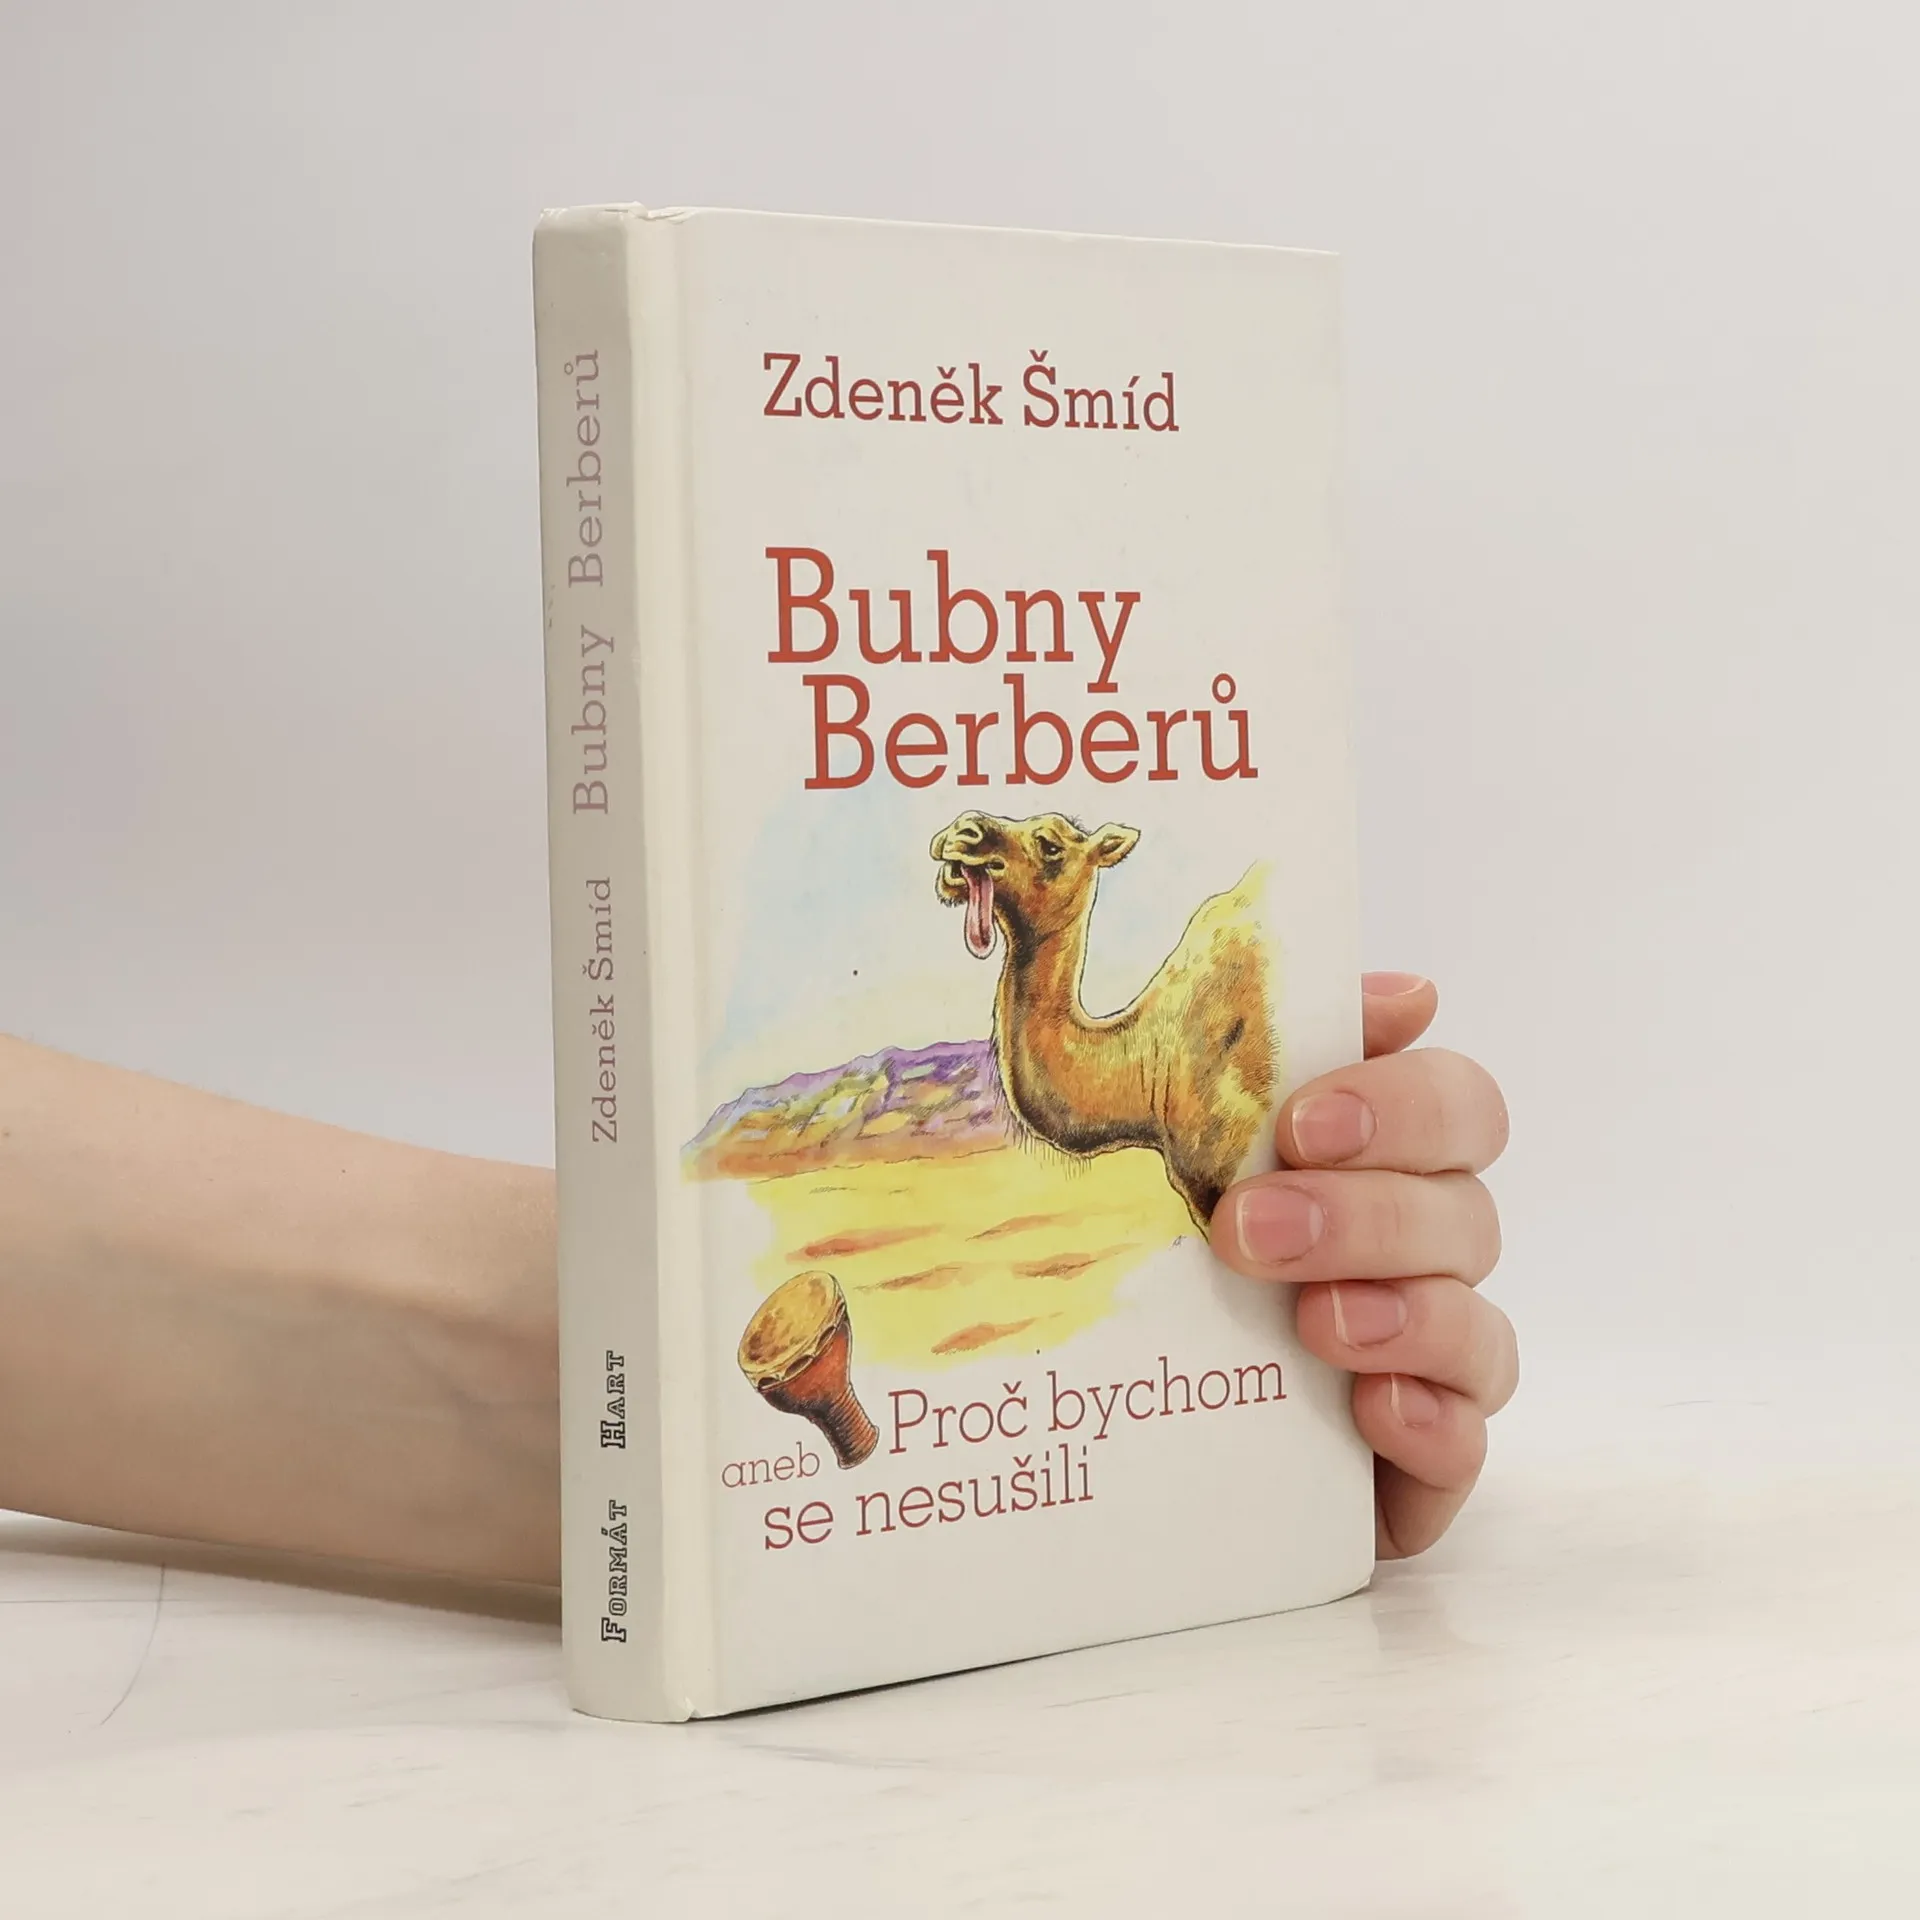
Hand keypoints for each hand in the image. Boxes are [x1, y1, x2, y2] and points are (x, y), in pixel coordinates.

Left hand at [1209, 974, 1514, 1558]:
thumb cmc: (1156, 1246)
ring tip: (1313, 1324)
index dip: (1400, 1102)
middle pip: (1463, 1209)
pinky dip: (1432, 1421)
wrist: (1120, 1414)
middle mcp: (1423, 1252)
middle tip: (1251, 1229)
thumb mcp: (1174, 1132)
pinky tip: (1373, 1407)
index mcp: (1383, 1162)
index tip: (1302, 1122)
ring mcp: (1429, 1361)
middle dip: (1365, 1214)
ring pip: (1476, 1325)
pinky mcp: (1417, 1461)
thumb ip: (1272, 1051)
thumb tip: (1412, 993)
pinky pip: (1465, 1441)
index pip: (1457, 1103)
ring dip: (1404, 1314)